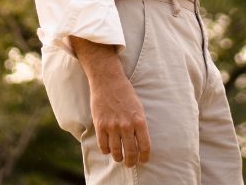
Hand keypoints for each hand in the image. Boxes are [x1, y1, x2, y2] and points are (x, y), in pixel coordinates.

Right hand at [72, 37, 149, 166]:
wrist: (108, 81)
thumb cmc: (125, 93)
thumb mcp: (138, 108)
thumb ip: (139, 125)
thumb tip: (139, 142)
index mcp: (139, 121)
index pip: (144, 146)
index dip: (144, 157)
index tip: (143, 160)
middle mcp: (127, 125)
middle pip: (130, 153)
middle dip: (131, 162)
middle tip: (130, 163)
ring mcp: (112, 126)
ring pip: (116, 152)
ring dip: (118, 158)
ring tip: (119, 158)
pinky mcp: (100, 125)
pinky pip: (103, 146)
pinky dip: (106, 151)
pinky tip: (108, 149)